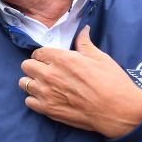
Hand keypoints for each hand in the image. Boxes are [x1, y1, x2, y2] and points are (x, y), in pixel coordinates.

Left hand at [19, 26, 141, 138]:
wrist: (117, 110)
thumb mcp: (99, 57)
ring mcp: (46, 93)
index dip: (44, 55)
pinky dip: (35, 100)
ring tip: (44, 85)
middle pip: (26, 65)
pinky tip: (46, 98)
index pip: (38, 52)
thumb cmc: (112, 82)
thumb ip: (84, 43)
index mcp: (61, 59)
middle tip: (46, 71)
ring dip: (32, 82)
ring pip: (23, 83)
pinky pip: (28, 102)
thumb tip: (82, 30)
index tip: (50, 60)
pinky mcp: (47, 110)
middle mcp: (49, 75)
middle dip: (34, 66)